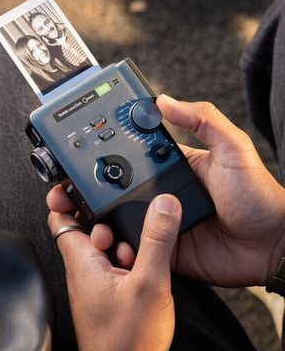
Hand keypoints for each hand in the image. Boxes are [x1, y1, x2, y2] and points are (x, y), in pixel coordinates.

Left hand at [48, 193, 181, 350]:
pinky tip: (143, 273)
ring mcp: (93, 287)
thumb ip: (157, 241)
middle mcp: (81, 272)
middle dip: (106, 222)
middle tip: (125, 231)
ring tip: (136, 255)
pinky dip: (126, 263)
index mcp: (80, 262)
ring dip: (120, 244)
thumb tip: (164, 204)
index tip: (75, 183)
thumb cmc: (126, 342)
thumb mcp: (149, 283)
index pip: (59, 218)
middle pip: (85, 230)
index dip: (65, 198)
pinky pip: (112, 269)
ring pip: (102, 250)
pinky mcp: (106, 299)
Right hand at [108, 96, 284, 287]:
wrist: (271, 246)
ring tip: (92, 213)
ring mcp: (162, 224)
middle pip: (123, 187)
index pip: (139, 154)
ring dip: (109, 216)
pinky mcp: (163, 250)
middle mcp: (165, 195)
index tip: (92, 146)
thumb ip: (203, 119)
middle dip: (103, 186)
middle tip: (83, 185)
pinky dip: (122, 245)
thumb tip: (165, 100)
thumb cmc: (258, 196)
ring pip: (124, 218)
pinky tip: (111, 239)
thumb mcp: (233, 147)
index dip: (118, 150)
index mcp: (178, 166)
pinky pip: (136, 247)